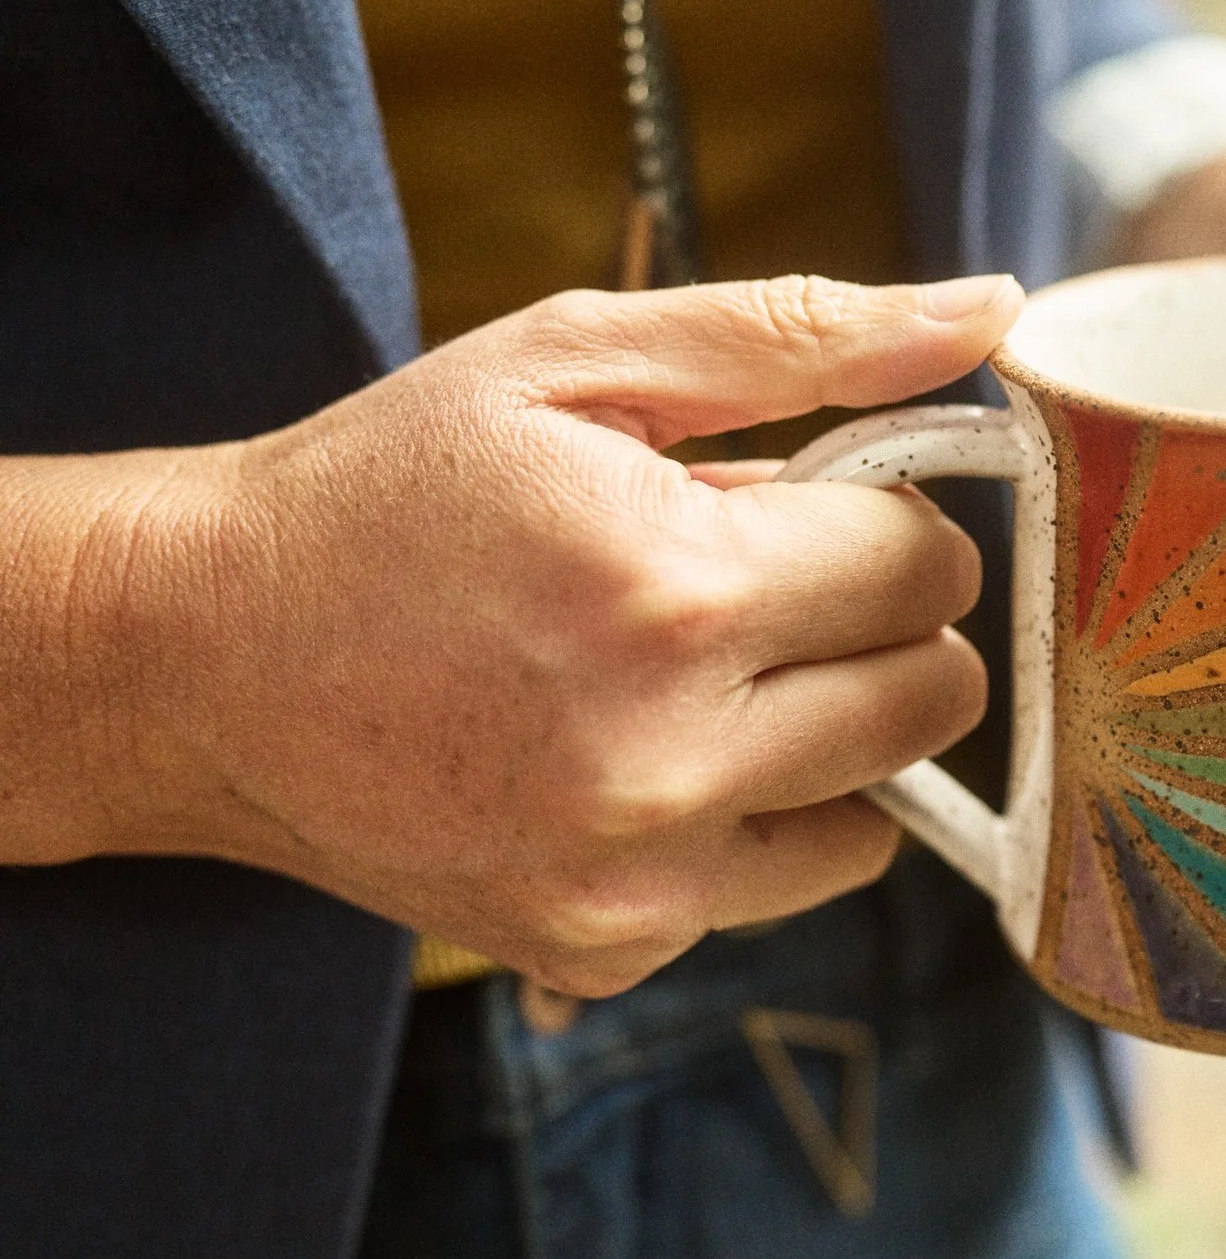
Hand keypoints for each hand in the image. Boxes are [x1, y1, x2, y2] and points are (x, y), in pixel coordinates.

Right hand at [80, 274, 1020, 995]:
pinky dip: (754, 817)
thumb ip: (799, 336)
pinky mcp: (613, 948)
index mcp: (673, 591)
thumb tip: (989, 311)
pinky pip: (788, 881)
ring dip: (831, 729)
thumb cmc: (392, 490)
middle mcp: (669, 758)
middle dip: (873, 621)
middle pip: (932, 693)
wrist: (202, 659)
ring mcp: (640, 874)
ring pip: (882, 806)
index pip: (926, 565)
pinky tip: (646, 754)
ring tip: (701, 673)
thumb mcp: (577, 361)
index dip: (879, 518)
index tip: (803, 507)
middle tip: (760, 586)